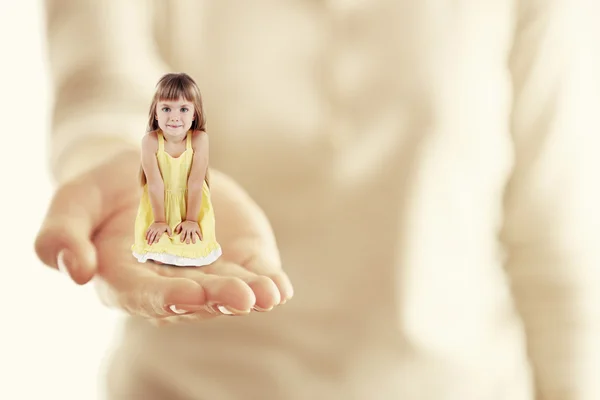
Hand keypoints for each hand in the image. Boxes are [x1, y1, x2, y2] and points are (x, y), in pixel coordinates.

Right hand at [34, 150, 292, 324]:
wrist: (150, 168)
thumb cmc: (105, 191)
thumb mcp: (74, 200)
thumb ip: (61, 233)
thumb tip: (74, 270)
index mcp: (126, 277)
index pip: (144, 295)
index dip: (165, 298)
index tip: (188, 295)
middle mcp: (170, 282)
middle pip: (194, 298)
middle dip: (217, 298)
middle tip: (241, 297)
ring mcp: (207, 271)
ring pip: (229, 290)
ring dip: (250, 295)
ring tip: (268, 295)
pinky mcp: (237, 256)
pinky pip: (253, 272)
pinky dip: (268, 282)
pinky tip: (279, 287)